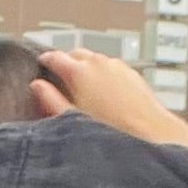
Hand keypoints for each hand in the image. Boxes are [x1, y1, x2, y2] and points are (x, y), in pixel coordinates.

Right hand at [31, 48, 170, 136]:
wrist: (150, 132)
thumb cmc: (110, 129)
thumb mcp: (72, 118)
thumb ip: (51, 100)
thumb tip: (37, 86)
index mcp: (79, 72)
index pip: (55, 57)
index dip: (46, 60)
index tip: (41, 64)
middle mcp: (98, 63)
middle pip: (76, 54)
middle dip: (66, 61)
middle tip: (60, 76)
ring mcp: (118, 66)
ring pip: (96, 60)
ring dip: (87, 67)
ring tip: (83, 85)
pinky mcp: (133, 74)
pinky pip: (112, 67)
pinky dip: (104, 73)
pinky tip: (105, 90)